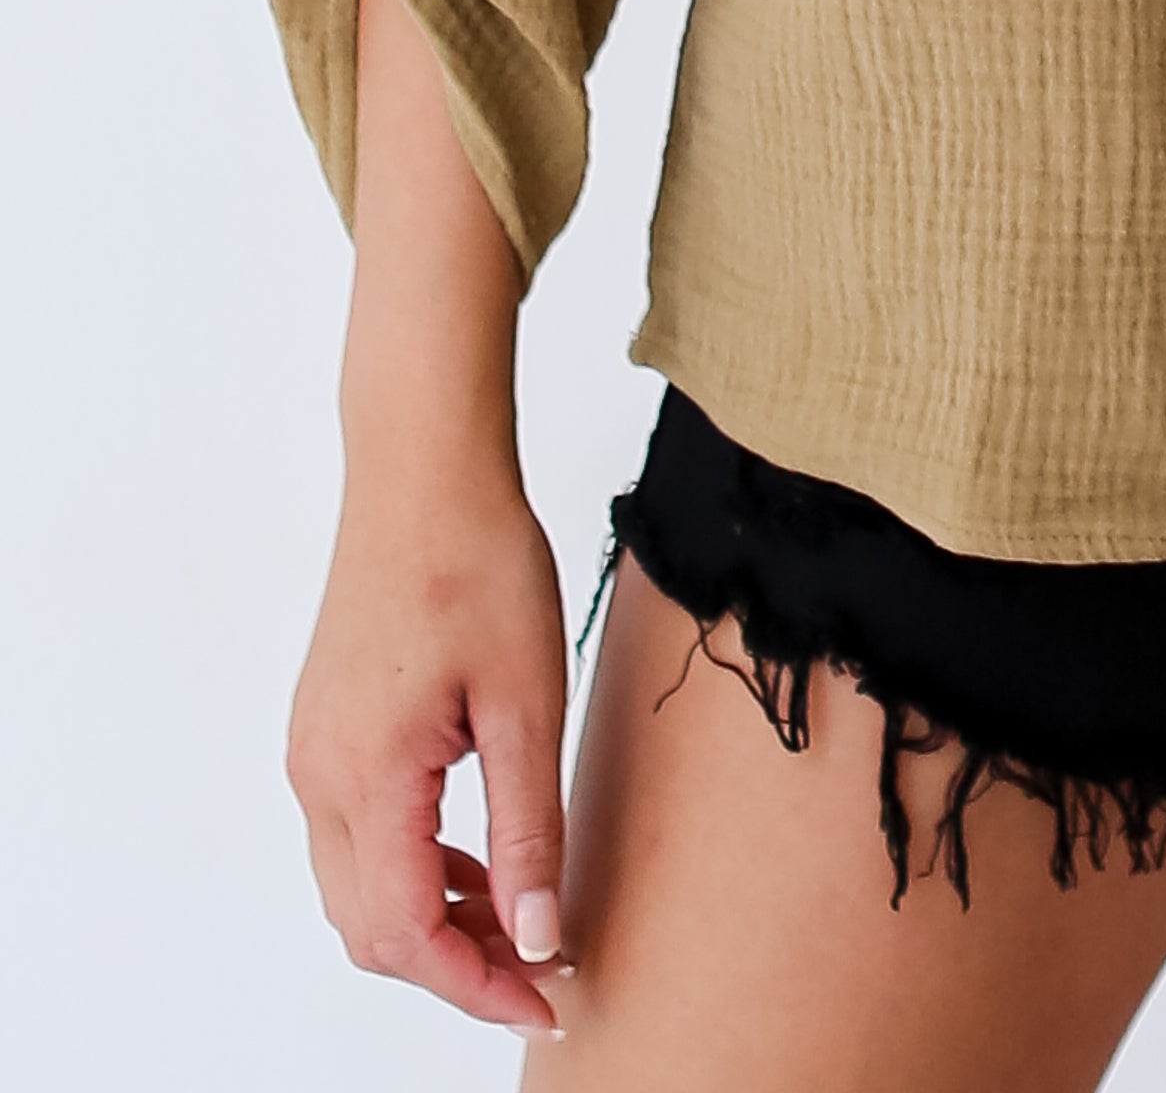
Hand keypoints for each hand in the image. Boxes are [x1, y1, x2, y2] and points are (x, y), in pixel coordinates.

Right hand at [286, 465, 574, 1037]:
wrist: (423, 471)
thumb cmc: (479, 563)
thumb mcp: (526, 702)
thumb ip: (528, 830)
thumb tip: (536, 937)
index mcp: (368, 774)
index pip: (407, 934)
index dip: (476, 985)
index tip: (547, 999)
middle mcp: (319, 776)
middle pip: (371, 929)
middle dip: (454, 966)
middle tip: (540, 967)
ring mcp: (312, 754)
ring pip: (358, 891)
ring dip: (431, 922)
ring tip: (517, 917)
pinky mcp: (323, 731)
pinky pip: (356, 839)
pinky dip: (412, 871)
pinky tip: (475, 858)